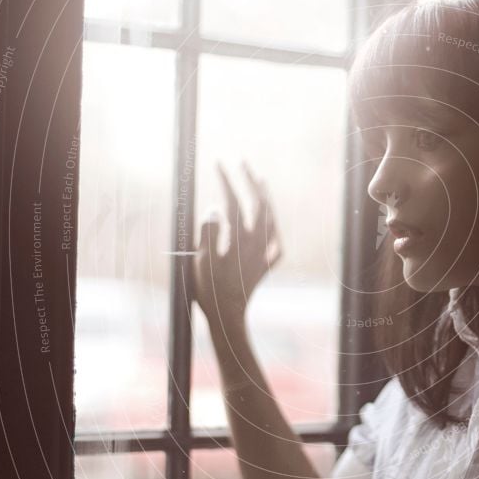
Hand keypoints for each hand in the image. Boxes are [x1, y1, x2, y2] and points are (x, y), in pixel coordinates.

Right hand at [193, 162, 281, 326]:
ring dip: (265, 197)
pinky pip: (277, 242)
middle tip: (240, 160)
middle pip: (258, 204)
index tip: (218, 162)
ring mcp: (264, 254)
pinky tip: (272, 223)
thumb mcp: (201, 262)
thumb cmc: (209, 292)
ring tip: (259, 180)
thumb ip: (208, 233)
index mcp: (239, 239)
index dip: (227, 180)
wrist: (228, 319)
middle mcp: (257, 244)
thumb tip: (216, 207)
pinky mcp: (266, 266)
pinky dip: (274, 227)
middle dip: (249, 180)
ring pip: (271, 219)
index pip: (234, 201)